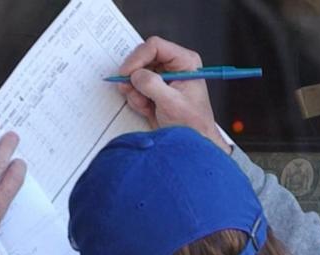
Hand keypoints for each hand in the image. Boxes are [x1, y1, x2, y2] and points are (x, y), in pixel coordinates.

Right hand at [119, 36, 230, 153]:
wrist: (191, 142)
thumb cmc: (192, 124)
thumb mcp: (172, 103)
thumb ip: (152, 85)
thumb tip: (135, 75)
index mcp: (185, 62)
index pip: (155, 47)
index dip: (138, 58)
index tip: (127, 73)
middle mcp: (174, 67)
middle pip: (142, 60)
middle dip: (135, 78)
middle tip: (133, 91)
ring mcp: (162, 79)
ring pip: (136, 75)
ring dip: (136, 92)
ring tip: (147, 105)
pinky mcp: (154, 91)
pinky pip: (136, 89)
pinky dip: (137, 100)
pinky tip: (148, 109)